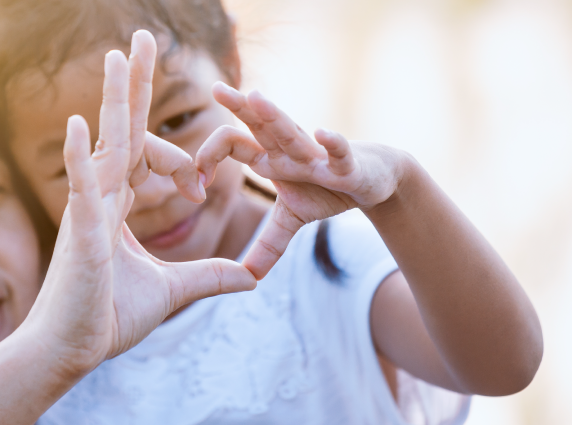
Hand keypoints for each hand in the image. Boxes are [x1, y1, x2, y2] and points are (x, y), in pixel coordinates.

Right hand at [22, 31, 255, 378]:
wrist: (71, 351)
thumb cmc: (106, 319)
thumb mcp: (173, 292)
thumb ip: (210, 276)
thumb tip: (251, 277)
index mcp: (117, 206)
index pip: (144, 153)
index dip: (171, 147)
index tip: (192, 157)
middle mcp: (101, 198)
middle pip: (123, 130)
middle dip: (133, 85)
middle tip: (142, 39)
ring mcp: (87, 212)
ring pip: (104, 144)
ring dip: (111, 100)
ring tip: (120, 56)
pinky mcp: (78, 234)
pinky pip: (80, 189)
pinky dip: (79, 157)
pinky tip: (81, 122)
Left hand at [195, 82, 409, 278]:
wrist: (375, 181)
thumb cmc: (327, 190)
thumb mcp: (292, 219)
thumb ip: (269, 243)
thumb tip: (248, 277)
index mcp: (269, 158)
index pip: (232, 145)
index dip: (210, 158)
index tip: (196, 183)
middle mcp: (288, 149)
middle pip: (257, 124)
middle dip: (238, 107)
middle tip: (216, 88)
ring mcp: (317, 154)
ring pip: (292, 131)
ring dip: (274, 116)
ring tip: (256, 96)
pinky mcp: (347, 164)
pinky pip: (338, 152)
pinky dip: (332, 144)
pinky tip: (324, 133)